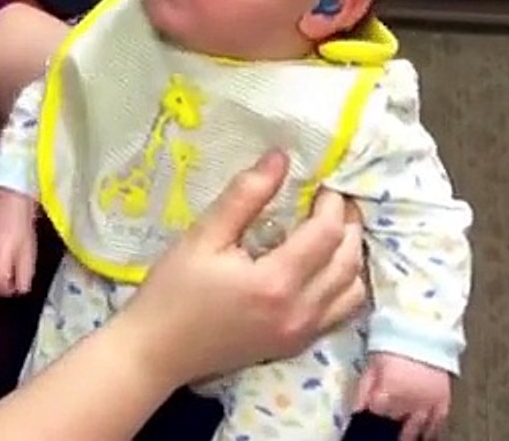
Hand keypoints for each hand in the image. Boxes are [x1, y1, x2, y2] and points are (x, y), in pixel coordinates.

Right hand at [113, 151, 366, 386]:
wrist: (156, 352)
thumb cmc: (172, 292)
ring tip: (331, 230)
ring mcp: (301, 333)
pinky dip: (343, 284)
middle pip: (349, 260)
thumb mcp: (202, 237)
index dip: (331, 203)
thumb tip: (280, 157)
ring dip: (350, 255)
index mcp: (275, 282)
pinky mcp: (296, 344)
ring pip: (353, 289)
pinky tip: (323, 265)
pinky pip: (340, 312)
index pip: (326, 234)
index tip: (322, 182)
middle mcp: (299, 311)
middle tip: (332, 199)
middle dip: (348, 224)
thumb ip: (244, 195)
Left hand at [354, 352, 451, 440]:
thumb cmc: (393, 343)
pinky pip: (436, 425)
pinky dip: (427, 432)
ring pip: (416, 431)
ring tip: (399, 436)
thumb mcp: (372, 366)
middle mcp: (410, 401)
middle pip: (395, 428)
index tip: (365, 428)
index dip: (368, 424)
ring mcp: (429, 403)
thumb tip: (356, 413)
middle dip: (386, 431)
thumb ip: (363, 392)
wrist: (423, 328)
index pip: (375, 419)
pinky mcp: (443, 401)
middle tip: (382, 430)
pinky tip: (420, 435)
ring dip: (406, 435)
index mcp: (389, 392)